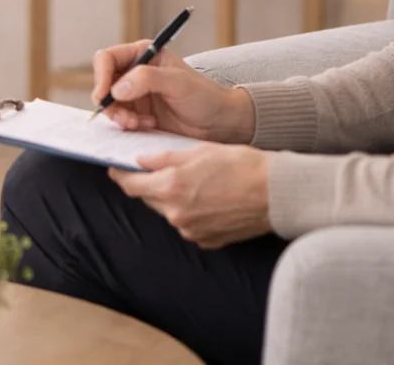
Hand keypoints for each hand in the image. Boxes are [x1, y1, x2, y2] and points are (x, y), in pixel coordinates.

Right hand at [92, 39, 254, 142]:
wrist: (219, 124)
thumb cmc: (204, 97)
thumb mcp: (178, 83)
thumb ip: (147, 79)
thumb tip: (116, 89)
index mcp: (143, 55)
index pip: (107, 58)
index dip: (101, 75)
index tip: (105, 95)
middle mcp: (134, 72)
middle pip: (103, 83)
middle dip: (110, 102)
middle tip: (126, 119)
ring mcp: (134, 95)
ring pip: (109, 104)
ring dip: (119, 117)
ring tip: (138, 124)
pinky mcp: (137, 114)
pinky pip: (118, 119)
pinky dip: (127, 125)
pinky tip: (147, 125)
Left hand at [109, 144, 272, 248]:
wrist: (277, 193)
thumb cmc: (241, 165)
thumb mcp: (198, 151)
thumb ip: (164, 158)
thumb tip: (140, 160)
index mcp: (171, 188)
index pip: (130, 185)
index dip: (120, 175)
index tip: (117, 168)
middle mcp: (176, 214)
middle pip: (148, 199)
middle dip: (148, 185)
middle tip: (157, 170)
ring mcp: (191, 230)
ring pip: (167, 212)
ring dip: (170, 198)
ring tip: (192, 183)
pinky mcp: (206, 241)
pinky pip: (187, 224)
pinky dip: (189, 212)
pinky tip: (207, 199)